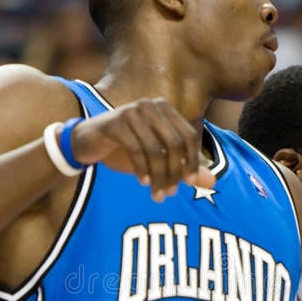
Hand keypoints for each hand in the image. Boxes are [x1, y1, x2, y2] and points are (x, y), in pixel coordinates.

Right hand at [70, 98, 214, 200]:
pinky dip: (141, 169)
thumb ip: (185, 167)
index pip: (189, 136)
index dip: (192, 160)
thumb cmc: (127, 148)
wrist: (88, 141)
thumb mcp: (158, 159)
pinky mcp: (115, 122)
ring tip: (157, 194)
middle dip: (174, 172)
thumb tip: (213, 181)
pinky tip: (143, 182)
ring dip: (158, 176)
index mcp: (165, 109)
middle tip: (169, 193)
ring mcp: (132, 112)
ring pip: (155, 150)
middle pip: (174, 143)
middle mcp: (151, 105)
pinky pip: (136, 149)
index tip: (189, 183)